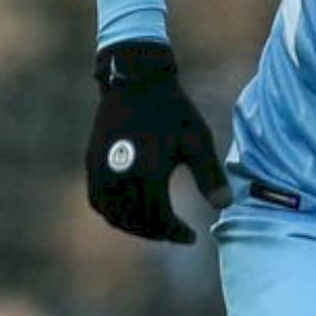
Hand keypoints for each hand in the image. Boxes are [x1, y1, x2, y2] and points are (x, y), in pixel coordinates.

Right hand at [85, 40, 230, 243]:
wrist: (135, 78)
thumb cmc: (172, 110)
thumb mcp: (198, 141)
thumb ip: (210, 175)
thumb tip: (225, 206)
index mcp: (146, 174)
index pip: (158, 219)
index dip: (175, 233)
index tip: (192, 237)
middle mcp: (118, 177)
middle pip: (135, 221)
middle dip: (156, 233)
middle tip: (176, 234)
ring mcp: (99, 171)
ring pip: (113, 214)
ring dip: (134, 226)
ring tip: (156, 226)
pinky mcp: (91, 162)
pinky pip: (99, 200)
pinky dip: (115, 213)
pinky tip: (133, 211)